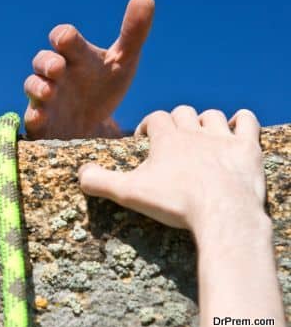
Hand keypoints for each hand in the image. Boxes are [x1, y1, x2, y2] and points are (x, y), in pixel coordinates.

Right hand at [78, 105, 267, 238]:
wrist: (222, 213)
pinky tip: (235, 128)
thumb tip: (79, 173)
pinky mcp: (247, 149)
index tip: (145, 140)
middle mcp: (193, 131)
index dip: (148, 126)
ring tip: (200, 136)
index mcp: (166, 138)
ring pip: (211, 116)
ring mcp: (222, 138)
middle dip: (175, 122)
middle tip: (172, 141)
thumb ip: (100, 182)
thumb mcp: (129, 193)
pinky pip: (247, 121)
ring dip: (205, 122)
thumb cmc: (174, 203)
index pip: (154, 118)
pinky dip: (241, 121)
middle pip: (182, 113)